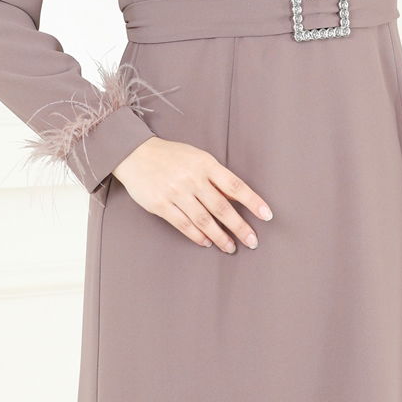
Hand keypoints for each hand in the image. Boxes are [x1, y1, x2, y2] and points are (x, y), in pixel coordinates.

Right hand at [113, 136, 273, 252]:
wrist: (135, 154)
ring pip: (204, 220)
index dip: (252, 201)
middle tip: (252, 241)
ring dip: (220, 236)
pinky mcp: (160, 205)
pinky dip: (197, 236)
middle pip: (222, 207)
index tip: (267, 215)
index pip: (235, 185)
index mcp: (205, 164)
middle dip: (240, 226)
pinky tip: (207, 242)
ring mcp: (176, 192)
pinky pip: (183, 225)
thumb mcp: (197, 157)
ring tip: (231, 247)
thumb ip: (215, 176)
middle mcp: (192, 178)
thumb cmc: (172, 156)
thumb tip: (237, 198)